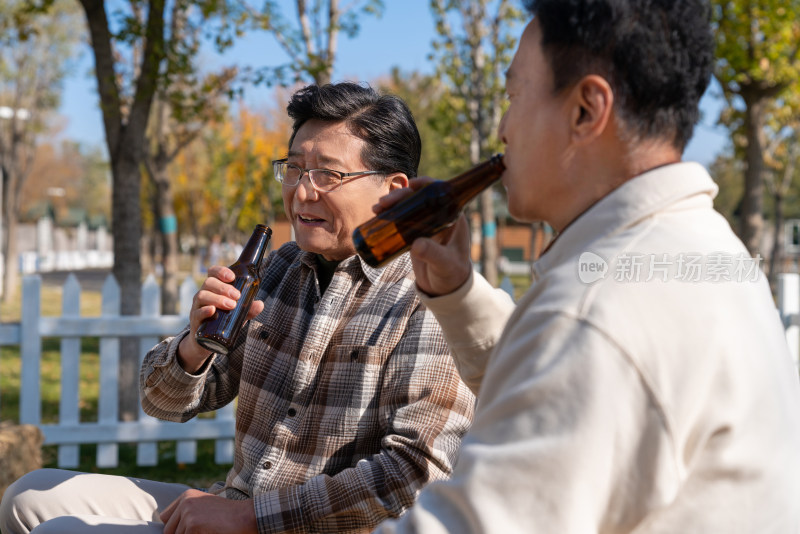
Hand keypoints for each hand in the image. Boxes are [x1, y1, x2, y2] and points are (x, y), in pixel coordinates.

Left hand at [160, 489, 256, 533]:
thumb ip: (186, 513)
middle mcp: (185, 502)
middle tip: (200, 531)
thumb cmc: (227, 514)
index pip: (165, 518)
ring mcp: (188, 513)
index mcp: (186, 496)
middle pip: (168, 530)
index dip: (173, 527)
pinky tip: (209, 532)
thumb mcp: (204, 507)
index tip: (186, 530)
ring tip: (207, 531)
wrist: (245, 516)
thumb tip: (168, 530)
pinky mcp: (193, 525)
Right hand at [177, 265, 264, 371]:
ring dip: (217, 298)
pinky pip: (197, 313)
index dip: (221, 271)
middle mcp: (204, 294)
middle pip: (209, 283)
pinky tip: (212, 311)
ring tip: (231, 305)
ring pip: (202, 295)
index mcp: (214, 288)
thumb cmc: (223, 321)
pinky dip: (204, 310)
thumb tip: (260, 304)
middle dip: (224, 288)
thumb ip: (249, 309)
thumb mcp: (238, 314)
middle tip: (237, 296)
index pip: (213, 273)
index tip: (232, 277)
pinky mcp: (195, 320)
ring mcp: (198, 307)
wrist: (209, 342)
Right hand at [373, 178, 471, 295]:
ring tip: (376, 208)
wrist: (446, 290)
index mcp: (453, 217)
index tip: (410, 185)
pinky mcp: (415, 234)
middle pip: (419, 198)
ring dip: (392, 204)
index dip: (425, 185)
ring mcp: (426, 225)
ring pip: (408, 206)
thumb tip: (416, 244)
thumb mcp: (443, 264)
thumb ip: (433, 254)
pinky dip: (390, 215)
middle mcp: (440, 217)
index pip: (440, 193)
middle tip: (384, 203)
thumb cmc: (451, 275)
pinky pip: (401, 219)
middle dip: (400, 196)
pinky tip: (377, 215)